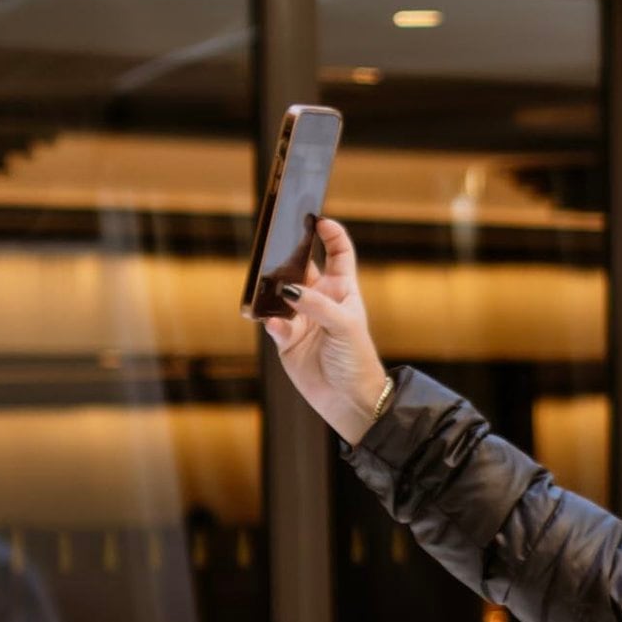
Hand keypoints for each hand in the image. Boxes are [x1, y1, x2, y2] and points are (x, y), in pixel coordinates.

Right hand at [261, 217, 392, 443]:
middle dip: (287, 255)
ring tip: (264, 283)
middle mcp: (320, 301)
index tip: (319, 220)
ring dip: (271, 288)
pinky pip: (272, 322)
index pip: (339, 254)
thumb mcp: (345, 327)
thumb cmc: (357, 360)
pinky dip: (268, 319)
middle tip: (273, 242)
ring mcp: (301, 318)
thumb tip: (289, 288)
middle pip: (301, 267)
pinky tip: (271, 321)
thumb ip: (318, 305)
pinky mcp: (285, 339)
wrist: (349, 401)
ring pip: (279, 293)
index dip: (331, 235)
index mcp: (343, 291)